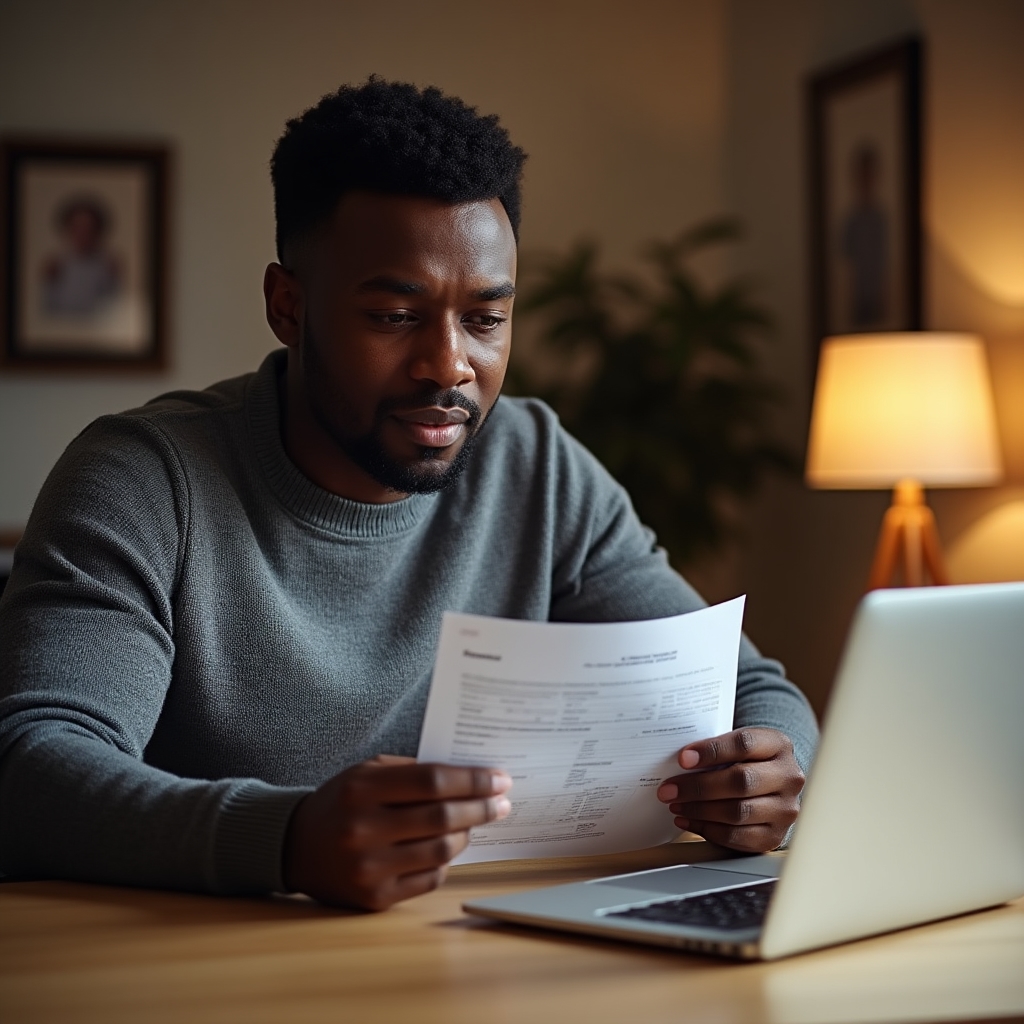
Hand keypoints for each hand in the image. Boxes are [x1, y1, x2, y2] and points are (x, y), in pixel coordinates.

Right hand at [283, 754, 511, 909]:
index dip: (473, 780)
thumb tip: (469, 776)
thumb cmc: (342, 801)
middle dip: (481, 808)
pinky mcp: (374, 899)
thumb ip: (413, 771)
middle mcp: (363, 830)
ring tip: (476, 822)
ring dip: (468, 834)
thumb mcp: (367, 772)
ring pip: (441, 851)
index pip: (432, 781)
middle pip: (442, 817)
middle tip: (502, 801)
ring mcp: (369, 869)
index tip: (500, 778)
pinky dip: (447, 861)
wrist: (294, 846)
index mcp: (361, 790)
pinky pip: (430, 879)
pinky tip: (449, 847)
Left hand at [656, 728, 803, 852]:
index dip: (711, 751)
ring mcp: (785, 809)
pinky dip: (707, 829)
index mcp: (778, 745)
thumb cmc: (747, 761)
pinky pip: (737, 837)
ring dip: (699, 810)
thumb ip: (716, 749)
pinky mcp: (774, 836)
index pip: (744, 744)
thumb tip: (681, 761)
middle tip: (669, 789)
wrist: (772, 786)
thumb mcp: (738, 746)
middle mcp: (789, 777)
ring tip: (676, 805)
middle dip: (698, 787)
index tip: (683, 758)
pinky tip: (689, 820)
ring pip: (737, 812)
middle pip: (741, 781)